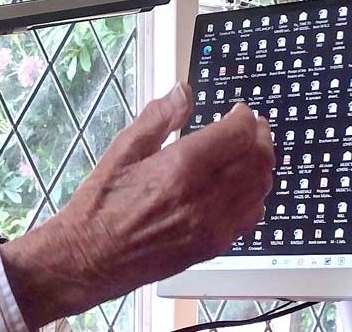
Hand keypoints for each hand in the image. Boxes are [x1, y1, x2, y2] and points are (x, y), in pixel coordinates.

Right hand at [0, 83, 274, 325]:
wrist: (89, 259)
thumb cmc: (99, 207)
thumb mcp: (122, 151)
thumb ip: (158, 118)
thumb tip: (182, 93)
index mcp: (180, 168)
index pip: (237, 133)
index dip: (245, 117)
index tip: (239, 111)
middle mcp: (202, 197)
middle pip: (257, 160)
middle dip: (261, 138)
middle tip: (254, 127)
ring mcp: (211, 226)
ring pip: (260, 188)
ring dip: (262, 166)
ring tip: (252, 153)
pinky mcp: (212, 247)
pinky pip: (251, 217)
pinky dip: (255, 196)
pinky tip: (244, 188)